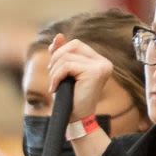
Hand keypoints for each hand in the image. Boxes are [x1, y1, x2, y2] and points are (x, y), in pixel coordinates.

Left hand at [43, 35, 115, 155]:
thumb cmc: (70, 98)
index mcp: (99, 61)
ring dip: (55, 72)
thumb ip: (62, 55)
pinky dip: (56, 77)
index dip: (60, 51)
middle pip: (73, 45)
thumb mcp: (63, 73)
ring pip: (67, 57)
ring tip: (55, 86)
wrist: (76, 120)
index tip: (52, 68)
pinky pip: (67, 66)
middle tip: (52, 78)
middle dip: (56, 59)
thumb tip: (59, 36)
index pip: (76, 44)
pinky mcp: (95, 72)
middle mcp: (104, 62)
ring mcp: (101, 66)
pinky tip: (55, 89)